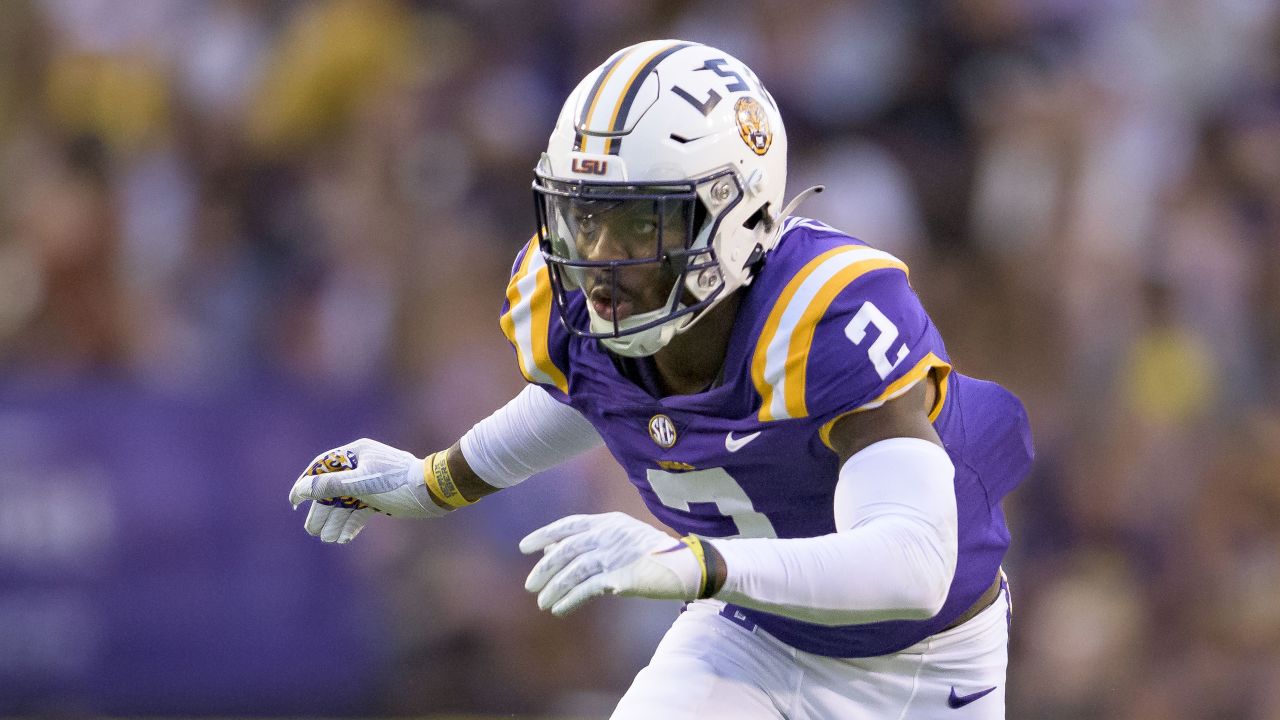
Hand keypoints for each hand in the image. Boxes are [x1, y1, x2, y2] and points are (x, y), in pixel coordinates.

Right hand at [289, 438, 445, 542]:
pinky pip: (360, 511)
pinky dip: (351, 524)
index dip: (306, 484)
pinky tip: (343, 538)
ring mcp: (371, 482)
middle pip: (332, 488)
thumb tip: (303, 489)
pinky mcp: (381, 498)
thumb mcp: (362, 484)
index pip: (323, 467)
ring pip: (346, 502)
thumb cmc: (399, 483)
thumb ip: (332, 486)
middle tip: (312, 530)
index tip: (294, 501)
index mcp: (357, 453)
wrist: (434, 492)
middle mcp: (362, 466)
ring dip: (335, 520)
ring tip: (326, 538)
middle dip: (322, 510)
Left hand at [519, 512, 701, 615]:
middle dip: (545, 569)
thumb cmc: (652, 554)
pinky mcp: (621, 576)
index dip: (544, 535)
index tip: (525, 547)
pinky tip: (559, 609)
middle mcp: (609, 534)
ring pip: (573, 571)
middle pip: (566, 550)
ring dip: (555, 588)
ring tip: (543, 603)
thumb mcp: (620, 539)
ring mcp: (615, 554)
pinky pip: (587, 589)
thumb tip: (552, 550)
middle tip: (530, 585)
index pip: (568, 524)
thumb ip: (590, 542)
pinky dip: (570, 600)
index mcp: (608, 521)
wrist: (686, 566)